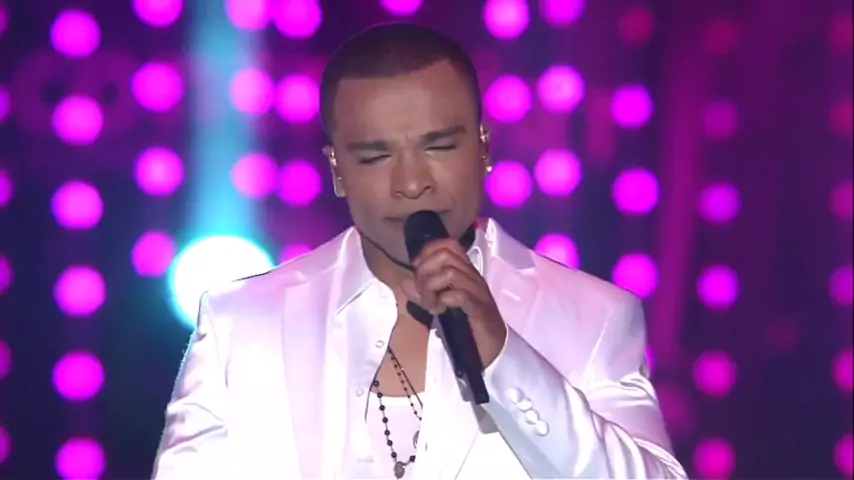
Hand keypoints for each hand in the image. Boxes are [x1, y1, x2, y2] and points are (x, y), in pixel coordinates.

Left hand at [400, 238, 506, 365]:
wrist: (493, 347)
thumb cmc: (467, 324)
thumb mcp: (440, 304)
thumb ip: (423, 293)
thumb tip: (406, 282)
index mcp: (465, 272)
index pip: (448, 244)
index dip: (428, 252)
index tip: (418, 271)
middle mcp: (473, 276)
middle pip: (446, 254)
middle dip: (426, 271)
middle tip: (424, 292)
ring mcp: (478, 291)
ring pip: (450, 273)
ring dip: (432, 288)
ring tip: (431, 305)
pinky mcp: (480, 309)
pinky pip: (460, 294)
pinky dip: (444, 300)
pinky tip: (440, 311)